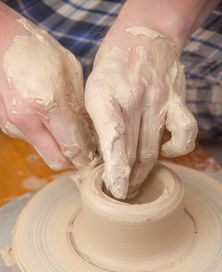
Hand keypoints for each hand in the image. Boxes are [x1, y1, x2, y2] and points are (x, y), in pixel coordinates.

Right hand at [0, 5, 96, 168]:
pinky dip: (45, 139)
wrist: (0, 41)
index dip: (86, 157)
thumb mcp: (69, 71)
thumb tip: (88, 132)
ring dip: (59, 150)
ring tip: (69, 136)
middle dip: (74, 162)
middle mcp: (28, 119)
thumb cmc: (38, 52)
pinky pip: (32, 141)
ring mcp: (14, 124)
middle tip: (85, 155)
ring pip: (44, 152)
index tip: (95, 158)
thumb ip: (79, 105)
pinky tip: (50, 124)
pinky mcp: (6, 125)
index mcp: (49, 103)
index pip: (73, 146)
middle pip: (57, 160)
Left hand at [85, 26, 196, 198]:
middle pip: (134, 151)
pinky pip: (186, 131)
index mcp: (104, 95)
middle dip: (126, 179)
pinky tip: (166, 152)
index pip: (114, 140)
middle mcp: (133, 98)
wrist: (140, 37)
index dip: (116, 170)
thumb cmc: (112, 69)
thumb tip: (101, 158)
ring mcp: (158, 98)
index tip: (115, 190)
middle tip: (121, 193)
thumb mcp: (93, 91)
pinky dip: (177, 148)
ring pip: (154, 148)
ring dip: (144, 172)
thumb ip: (98, 123)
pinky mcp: (177, 99)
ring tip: (134, 185)